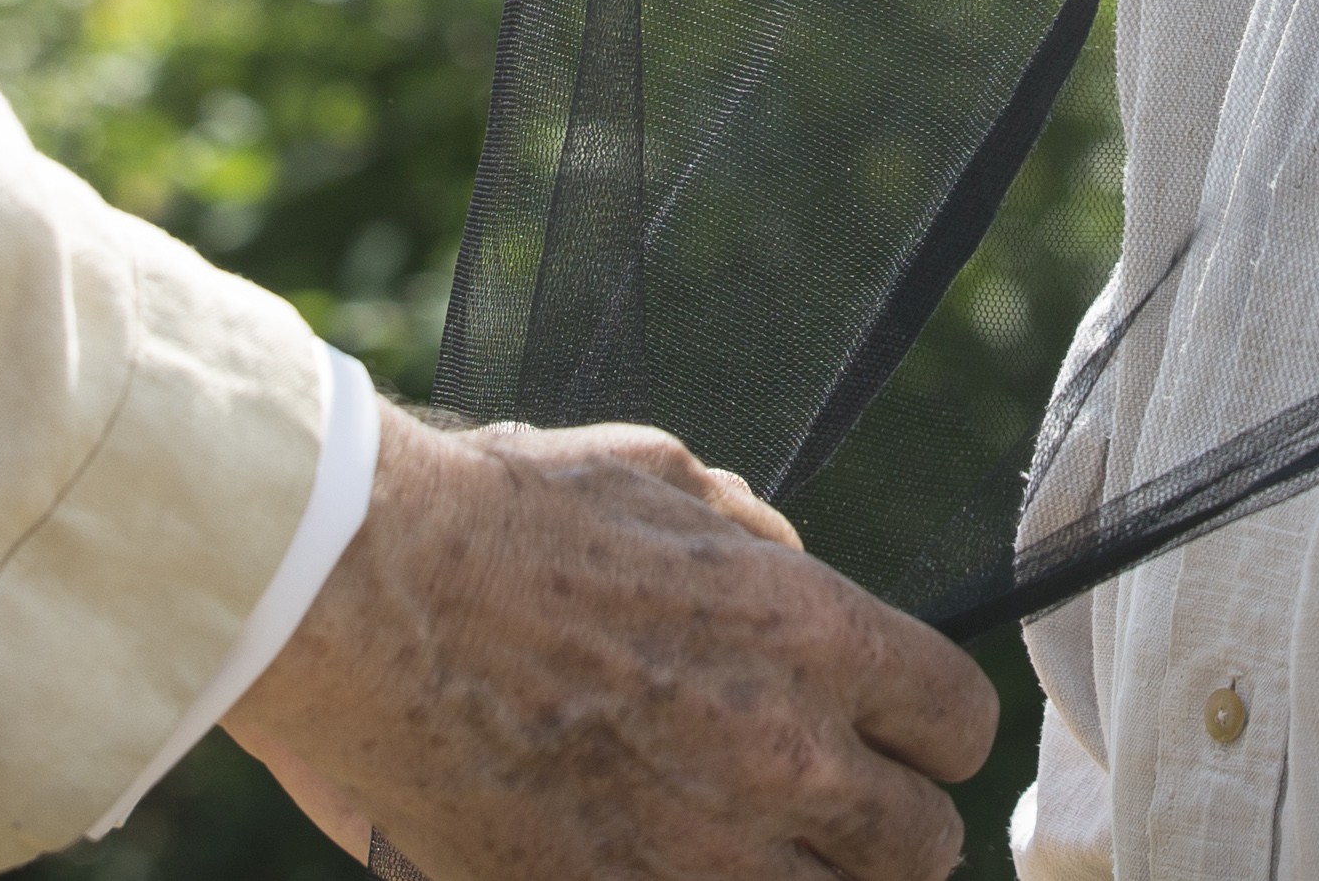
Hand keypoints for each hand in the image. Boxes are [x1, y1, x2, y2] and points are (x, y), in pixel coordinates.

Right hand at [225, 404, 999, 879]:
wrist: (359, 594)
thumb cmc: (503, 516)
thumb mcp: (660, 478)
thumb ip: (751, 537)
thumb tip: (791, 564)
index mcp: (809, 633)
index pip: (959, 720)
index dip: (931, 728)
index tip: (897, 732)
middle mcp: (779, 754)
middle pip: (919, 846)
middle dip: (887, 826)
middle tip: (833, 807)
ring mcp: (697, 854)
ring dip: (809, 876)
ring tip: (755, 846)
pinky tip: (663, 859)